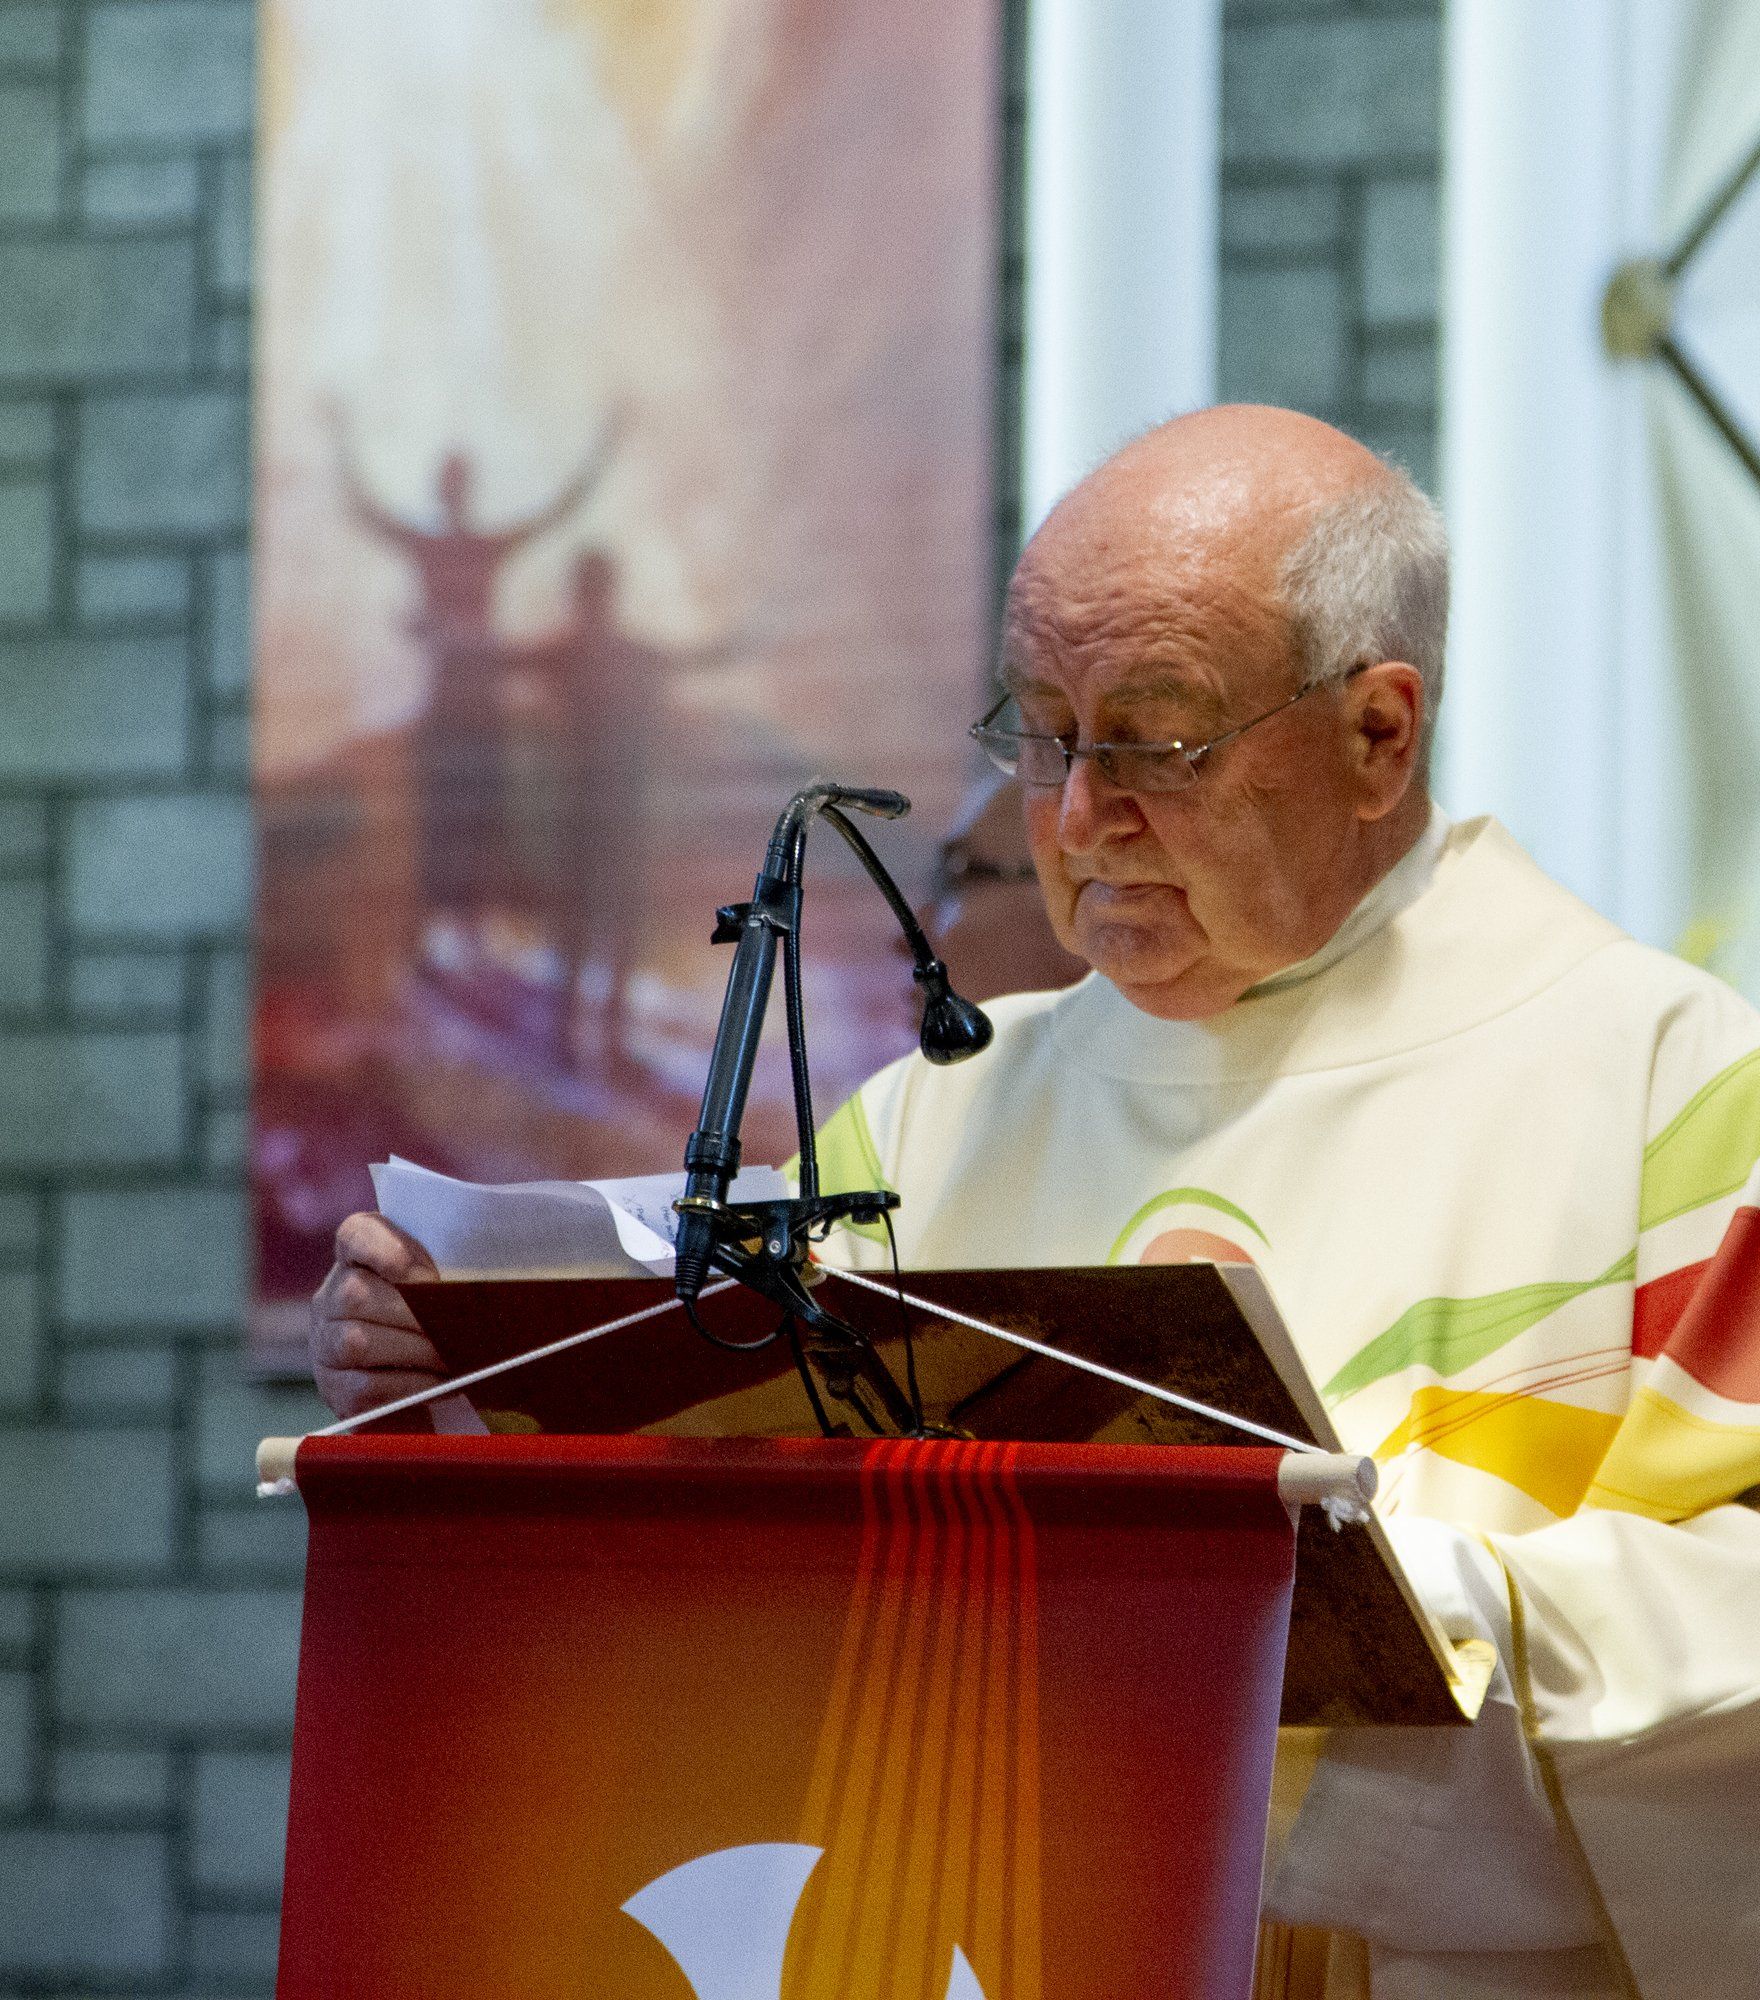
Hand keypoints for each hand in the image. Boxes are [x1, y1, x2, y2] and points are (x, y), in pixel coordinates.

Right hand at [311, 1212, 444, 1419]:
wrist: (417, 1377)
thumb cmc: (436, 1316)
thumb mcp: (439, 1284)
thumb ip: (447, 1277)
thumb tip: (474, 1289)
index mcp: (358, 1256)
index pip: (356, 1235)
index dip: (387, 1250)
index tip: (427, 1276)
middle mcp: (331, 1295)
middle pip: (356, 1295)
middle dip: (415, 1315)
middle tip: (459, 1329)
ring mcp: (325, 1342)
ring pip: (357, 1342)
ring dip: (415, 1351)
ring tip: (454, 1358)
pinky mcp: (333, 1386)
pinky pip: (365, 1386)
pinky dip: (411, 1386)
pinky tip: (442, 1385)